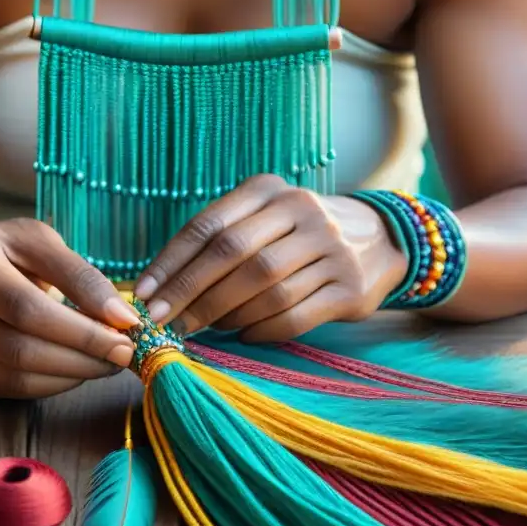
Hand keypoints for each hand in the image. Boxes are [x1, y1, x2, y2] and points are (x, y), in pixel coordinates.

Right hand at [0, 218, 139, 400]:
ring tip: (104, 362)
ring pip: (15, 378)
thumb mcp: (40, 242)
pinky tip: (72, 368)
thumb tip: (122, 319)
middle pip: (20, 350)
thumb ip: (81, 276)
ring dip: (71, 376)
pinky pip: (9, 390)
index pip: (27, 309)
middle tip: (122, 355)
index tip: (127, 334)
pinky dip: (50, 385)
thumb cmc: (4, 252)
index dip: (81, 328)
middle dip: (82, 357)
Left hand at [133, 174, 408, 341]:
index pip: (209, 226)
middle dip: (190, 293)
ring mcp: (332, 249)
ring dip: (224, 314)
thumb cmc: (298, 232)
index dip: (171, 262)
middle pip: (233, 256)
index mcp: (269, 190)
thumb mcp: (265, 215)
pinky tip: (242, 335)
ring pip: (264, 289)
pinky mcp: (350, 288)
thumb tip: (160, 286)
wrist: (382, 239)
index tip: (144, 294)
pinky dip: (261, 330)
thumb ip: (220, 239)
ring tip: (203, 329)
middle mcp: (303, 212)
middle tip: (163, 322)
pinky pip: (294, 315)